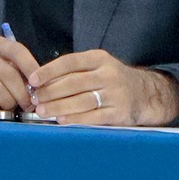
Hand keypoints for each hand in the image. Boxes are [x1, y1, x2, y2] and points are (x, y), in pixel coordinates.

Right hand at [0, 33, 37, 110]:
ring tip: (9, 106)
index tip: (39, 84)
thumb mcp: (0, 66)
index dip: (31, 68)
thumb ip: (18, 72)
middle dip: (22, 94)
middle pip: (9, 74)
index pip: (18, 51)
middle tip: (28, 105)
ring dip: (8, 102)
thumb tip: (40, 87)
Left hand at [28, 49, 178, 125]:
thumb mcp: (98, 67)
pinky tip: (61, 120)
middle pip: (73, 82)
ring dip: (59, 106)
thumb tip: (41, 83)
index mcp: (99, 59)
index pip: (70, 62)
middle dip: (50, 92)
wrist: (145, 94)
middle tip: (34, 99)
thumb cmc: (112, 81)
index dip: (49, 71)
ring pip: (81, 100)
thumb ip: (73, 72)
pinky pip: (93, 116)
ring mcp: (115, 93)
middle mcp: (108, 74)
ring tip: (42, 111)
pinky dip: (75, 118)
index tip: (32, 79)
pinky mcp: (119, 112)